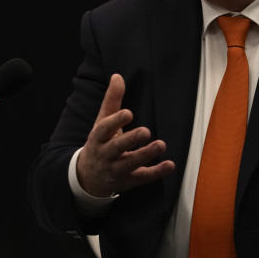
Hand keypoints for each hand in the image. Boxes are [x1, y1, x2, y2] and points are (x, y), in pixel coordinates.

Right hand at [76, 73, 174, 195]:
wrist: (88, 177)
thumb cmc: (100, 143)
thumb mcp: (102, 122)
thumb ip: (111, 100)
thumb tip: (117, 76)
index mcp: (98, 138)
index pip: (104, 129)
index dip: (115, 121)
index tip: (128, 113)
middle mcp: (105, 154)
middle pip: (117, 147)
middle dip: (131, 140)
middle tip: (146, 131)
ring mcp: (116, 169)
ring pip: (130, 163)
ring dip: (146, 155)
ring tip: (161, 145)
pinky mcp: (127, 181)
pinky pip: (142, 178)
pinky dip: (157, 172)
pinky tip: (170, 165)